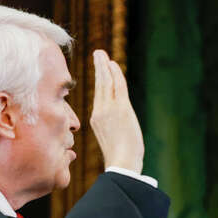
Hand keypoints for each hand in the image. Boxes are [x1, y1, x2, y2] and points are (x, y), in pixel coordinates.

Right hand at [91, 49, 143, 172]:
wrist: (121, 164)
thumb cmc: (120, 158)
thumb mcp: (112, 140)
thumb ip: (112, 128)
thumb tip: (118, 126)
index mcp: (96, 119)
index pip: (99, 94)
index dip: (100, 80)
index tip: (101, 68)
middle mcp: (99, 112)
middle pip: (99, 85)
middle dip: (99, 67)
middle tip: (98, 53)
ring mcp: (109, 109)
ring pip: (106, 82)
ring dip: (105, 66)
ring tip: (102, 54)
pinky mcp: (121, 109)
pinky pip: (118, 86)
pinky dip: (115, 74)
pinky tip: (113, 64)